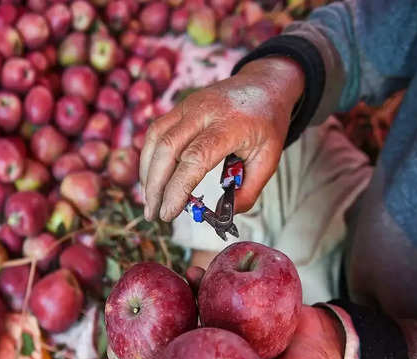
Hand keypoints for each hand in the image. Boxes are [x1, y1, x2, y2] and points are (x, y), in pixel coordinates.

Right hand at [140, 56, 304, 221]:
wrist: (265, 84)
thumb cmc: (267, 124)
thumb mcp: (269, 160)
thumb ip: (248, 191)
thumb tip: (221, 215)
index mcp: (230, 124)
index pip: (195, 158)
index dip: (177, 188)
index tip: (169, 213)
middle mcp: (204, 111)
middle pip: (167, 149)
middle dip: (155, 186)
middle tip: (153, 214)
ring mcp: (188, 106)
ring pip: (156, 139)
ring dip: (147, 173)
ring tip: (150, 202)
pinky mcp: (179, 107)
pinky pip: (156, 133)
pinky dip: (149, 158)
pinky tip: (152, 180)